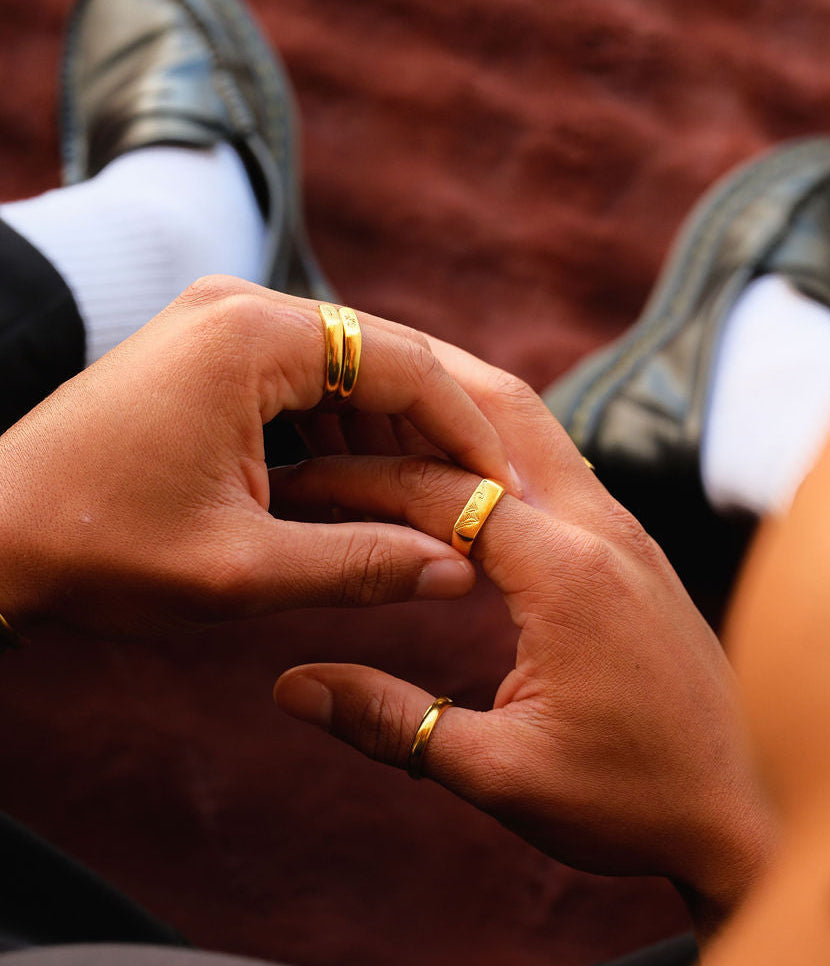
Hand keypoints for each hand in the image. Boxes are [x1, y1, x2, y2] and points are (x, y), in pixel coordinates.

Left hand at [0, 277, 516, 635]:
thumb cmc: (98, 550)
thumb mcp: (243, 571)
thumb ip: (364, 566)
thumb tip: (462, 574)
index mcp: (252, 338)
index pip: (408, 365)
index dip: (471, 432)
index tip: (509, 492)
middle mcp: (241, 305)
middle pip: (387, 355)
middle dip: (442, 429)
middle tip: (488, 496)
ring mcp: (222, 321)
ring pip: (353, 367)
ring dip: (399, 432)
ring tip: (437, 500)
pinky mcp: (212, 350)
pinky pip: (311, 378)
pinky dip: (350, 429)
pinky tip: (369, 483)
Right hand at [273, 344, 775, 937]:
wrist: (743, 815)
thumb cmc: (630, 802)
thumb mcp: (500, 773)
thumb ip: (391, 722)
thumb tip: (290, 687)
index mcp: (568, 572)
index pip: (442, 487)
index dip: (359, 480)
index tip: (297, 480)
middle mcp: (605, 530)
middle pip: (505, 412)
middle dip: (420, 389)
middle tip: (347, 375)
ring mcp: (629, 535)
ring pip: (539, 434)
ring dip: (463, 415)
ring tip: (390, 409)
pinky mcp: (637, 554)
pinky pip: (562, 473)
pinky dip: (501, 456)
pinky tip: (463, 476)